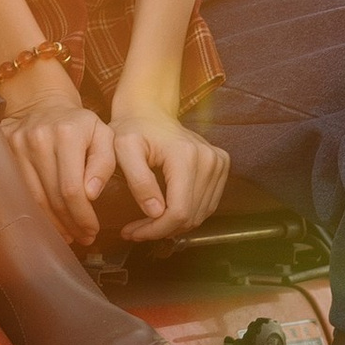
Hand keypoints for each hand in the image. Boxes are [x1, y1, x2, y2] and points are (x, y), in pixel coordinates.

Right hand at [0, 64, 121, 248]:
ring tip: (68, 234)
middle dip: (70, 223)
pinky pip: (19, 190)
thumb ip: (104, 163)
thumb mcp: (104, 135)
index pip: (72, 188)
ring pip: (33, 198)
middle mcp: (38, 138)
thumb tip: (91, 193)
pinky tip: (48, 222)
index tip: (92, 230)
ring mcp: (17, 144)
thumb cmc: (80, 125)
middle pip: (52, 197)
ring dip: (52, 223)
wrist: (44, 104)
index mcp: (67, 133)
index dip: (82, 216)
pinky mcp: (3, 149)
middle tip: (83, 237)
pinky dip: (35, 211)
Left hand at [105, 96, 231, 245]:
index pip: (178, 211)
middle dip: (161, 230)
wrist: (149, 111)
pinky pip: (206, 205)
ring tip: (146, 223)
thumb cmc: (131, 129)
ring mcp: (218, 162)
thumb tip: (156, 212)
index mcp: (186, 156)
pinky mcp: (221, 165)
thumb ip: (138, 180)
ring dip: (173, 226)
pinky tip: (165, 212)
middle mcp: (209, 159)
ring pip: (200, 214)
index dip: (155, 230)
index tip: (132, 233)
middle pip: (190, 216)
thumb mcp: (123, 150)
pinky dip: (186, 215)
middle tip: (135, 230)